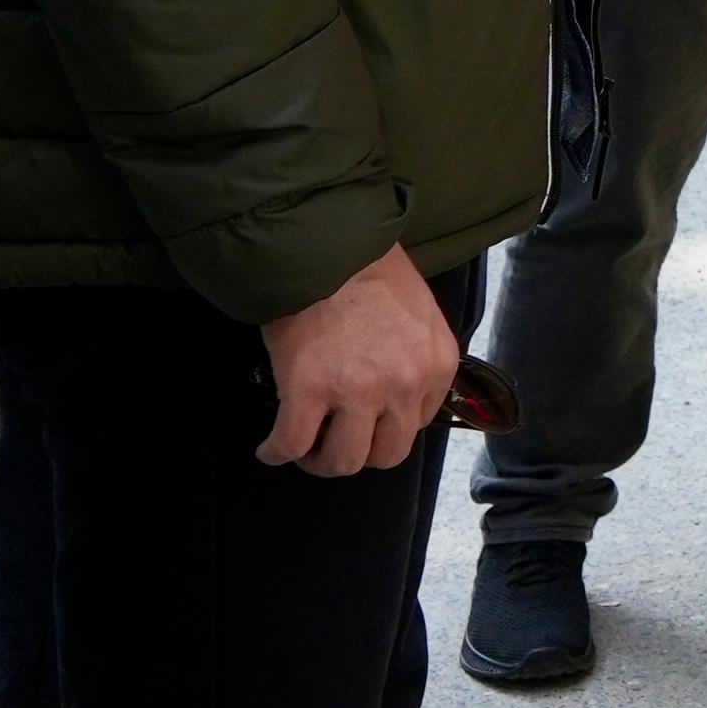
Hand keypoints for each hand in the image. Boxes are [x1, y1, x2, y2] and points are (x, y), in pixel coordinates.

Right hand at [257, 244, 457, 477]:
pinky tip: (269, 449)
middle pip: (384, 455)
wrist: (327, 246)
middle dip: (356, 453)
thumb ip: (415, 361)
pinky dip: (275, 453)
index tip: (363, 421)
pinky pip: (290, 444)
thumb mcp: (420, 319)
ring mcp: (357, 391)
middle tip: (331, 441)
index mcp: (436, 366)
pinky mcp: (307, 390)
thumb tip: (395, 401)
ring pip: (341, 461)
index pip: (415, 427)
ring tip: (302, 446)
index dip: (384, 428)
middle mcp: (404, 384)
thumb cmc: (371, 274)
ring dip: (318, 459)